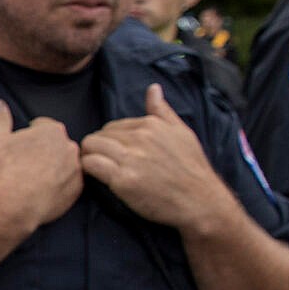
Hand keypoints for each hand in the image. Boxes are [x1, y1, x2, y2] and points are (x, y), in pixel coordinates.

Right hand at [0, 99, 81, 229]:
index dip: (28, 134)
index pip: (42, 125)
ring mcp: (75, 170)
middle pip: (56, 145)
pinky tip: (41, 191)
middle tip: (24, 163)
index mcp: (52, 131)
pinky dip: (58, 187)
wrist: (14, 203)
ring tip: (33, 179)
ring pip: (65, 164)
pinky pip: (69, 185)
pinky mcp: (76, 191)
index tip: (19, 146)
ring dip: (53, 168)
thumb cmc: (4, 169)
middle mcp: (69, 147)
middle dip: (43, 151)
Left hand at [81, 83, 239, 233]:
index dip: (111, 141)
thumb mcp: (182, 133)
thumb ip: (163, 111)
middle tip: (105, 163)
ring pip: (90, 146)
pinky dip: (88, 169)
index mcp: (151, 125)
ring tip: (98, 168)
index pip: (114, 126)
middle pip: (99, 135)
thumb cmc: (191, 168)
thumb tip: (153, 88)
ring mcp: (131, 158)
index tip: (117, 154)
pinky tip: (96, 176)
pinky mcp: (123, 179)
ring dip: (89, 156)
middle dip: (98, 148)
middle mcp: (140, 138)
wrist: (200, 201)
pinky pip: (90, 164)